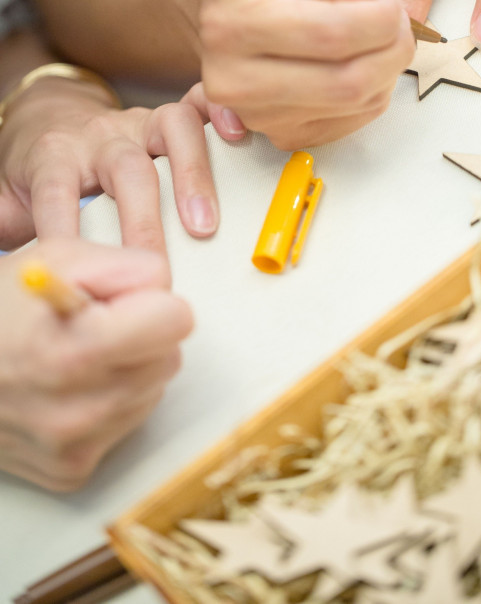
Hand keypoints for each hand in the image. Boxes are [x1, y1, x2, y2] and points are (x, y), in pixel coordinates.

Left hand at [0, 75, 245, 250]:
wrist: (50, 120)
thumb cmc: (38, 172)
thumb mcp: (7, 199)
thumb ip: (7, 227)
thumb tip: (11, 274)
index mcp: (55, 156)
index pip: (57, 193)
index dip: (66, 229)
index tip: (78, 270)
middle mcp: (101, 136)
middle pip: (125, 168)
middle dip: (143, 219)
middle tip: (156, 266)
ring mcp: (140, 123)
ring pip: (172, 130)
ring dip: (193, 176)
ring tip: (205, 225)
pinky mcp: (169, 118)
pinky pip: (199, 104)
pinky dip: (222, 113)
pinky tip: (238, 136)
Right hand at [0, 239, 192, 490]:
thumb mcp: (58, 257)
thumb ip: (127, 265)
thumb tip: (167, 290)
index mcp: (74, 350)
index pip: (176, 322)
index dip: (153, 302)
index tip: (124, 302)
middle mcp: (76, 410)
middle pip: (169, 358)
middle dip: (142, 336)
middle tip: (94, 326)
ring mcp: (74, 447)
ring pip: (152, 392)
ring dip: (128, 370)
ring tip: (77, 355)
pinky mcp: (72, 471)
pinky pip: (127, 425)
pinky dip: (109, 404)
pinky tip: (70, 388)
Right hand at [170, 0, 414, 149]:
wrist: (234, 8)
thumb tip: (378, 11)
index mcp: (234, 21)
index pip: (331, 35)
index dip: (381, 20)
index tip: (393, 3)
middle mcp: (233, 77)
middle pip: (348, 82)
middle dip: (393, 49)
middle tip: (399, 25)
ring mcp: (255, 114)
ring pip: (355, 105)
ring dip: (386, 71)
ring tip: (376, 40)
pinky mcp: (278, 135)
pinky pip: (350, 123)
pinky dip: (370, 94)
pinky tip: (356, 64)